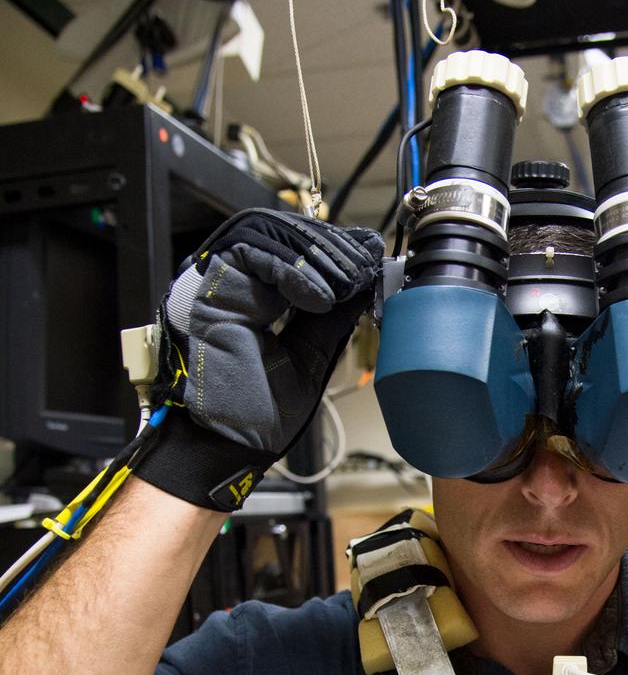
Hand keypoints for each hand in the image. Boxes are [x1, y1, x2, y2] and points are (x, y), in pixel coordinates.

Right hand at [134, 209, 382, 510]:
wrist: (228, 442)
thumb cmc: (257, 413)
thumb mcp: (310, 356)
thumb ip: (329, 319)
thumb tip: (360, 284)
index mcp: (255, 298)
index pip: (295, 251)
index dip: (334, 250)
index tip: (370, 258)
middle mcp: (233, 283)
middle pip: (282, 232)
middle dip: (330, 246)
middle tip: (364, 266)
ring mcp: (218, 282)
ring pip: (267, 232)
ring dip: (314, 253)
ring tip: (344, 285)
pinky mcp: (209, 287)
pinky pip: (252, 252)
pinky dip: (293, 268)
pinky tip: (320, 297)